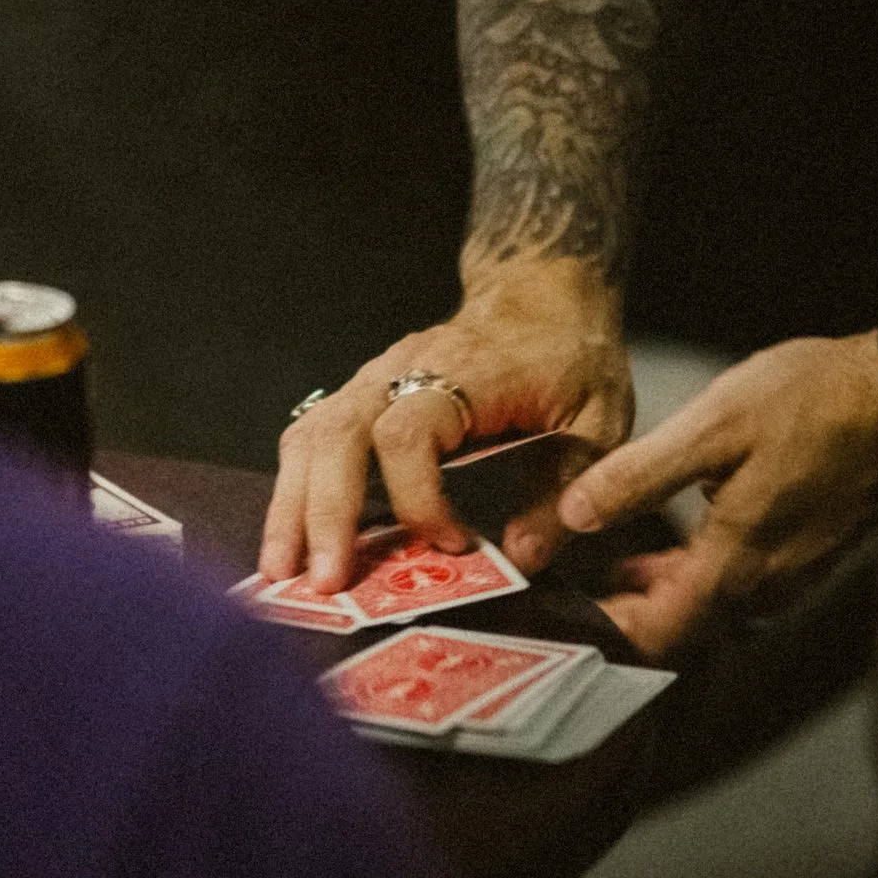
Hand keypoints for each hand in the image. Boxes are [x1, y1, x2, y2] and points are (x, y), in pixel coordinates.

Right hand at [260, 262, 633, 591]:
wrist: (540, 295)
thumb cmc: (569, 356)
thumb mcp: (597, 420)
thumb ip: (563, 487)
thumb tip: (522, 557)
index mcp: (464, 373)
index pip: (408, 434)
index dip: (420, 498)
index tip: (453, 545)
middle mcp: (402, 370)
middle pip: (338, 435)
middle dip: (325, 513)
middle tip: (323, 582)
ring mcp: (372, 380)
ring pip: (310, 437)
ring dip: (291, 507)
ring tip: (280, 572)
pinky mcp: (360, 396)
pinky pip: (309, 438)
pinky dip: (293, 490)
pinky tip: (289, 540)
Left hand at [556, 331, 877, 660]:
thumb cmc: (818, 402)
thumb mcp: (712, 427)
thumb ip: (639, 476)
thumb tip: (576, 514)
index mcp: (736, 565)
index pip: (656, 634)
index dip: (606, 632)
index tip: (566, 617)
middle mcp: (769, 585)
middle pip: (682, 626)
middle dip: (629, 611)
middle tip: (580, 590)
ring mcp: (796, 574)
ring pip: (714, 605)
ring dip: (666, 591)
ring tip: (620, 563)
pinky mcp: (813, 555)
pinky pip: (746, 583)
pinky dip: (705, 572)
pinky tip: (686, 538)